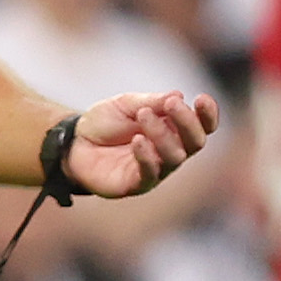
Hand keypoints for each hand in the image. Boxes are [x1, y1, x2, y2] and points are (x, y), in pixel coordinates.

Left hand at [65, 89, 214, 198]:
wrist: (73, 143)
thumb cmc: (104, 123)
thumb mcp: (126, 104)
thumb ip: (152, 101)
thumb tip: (178, 95)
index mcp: (173, 130)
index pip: (201, 126)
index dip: (207, 115)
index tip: (201, 98)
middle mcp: (170, 151)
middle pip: (195, 142)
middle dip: (187, 122)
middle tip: (170, 104)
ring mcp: (156, 169)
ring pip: (175, 157)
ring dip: (162, 134)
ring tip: (143, 116)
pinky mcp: (137, 184)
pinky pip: (151, 173)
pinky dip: (147, 156)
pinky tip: (137, 140)